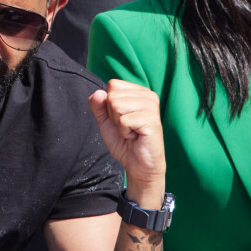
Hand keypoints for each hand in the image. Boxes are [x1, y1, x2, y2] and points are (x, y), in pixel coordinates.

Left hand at [89, 79, 165, 207]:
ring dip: (119, 124)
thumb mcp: (106, 120)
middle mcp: (148, 95)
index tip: (121, 118)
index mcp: (139, 91)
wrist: (138, 165)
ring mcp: (151, 106)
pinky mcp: (151, 119)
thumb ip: (98, 105)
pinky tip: (136, 136)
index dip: (109, 104)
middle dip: (113, 115)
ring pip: (116, 105)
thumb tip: (98, 93)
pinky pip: (124, 121)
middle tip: (127, 127)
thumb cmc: (124, 141)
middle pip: (113, 96)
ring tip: (131, 131)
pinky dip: (125, 132)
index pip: (113, 85)